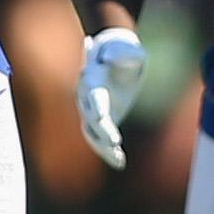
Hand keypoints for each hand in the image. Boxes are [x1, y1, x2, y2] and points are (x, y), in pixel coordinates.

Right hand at [75, 26, 144, 169]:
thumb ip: (124, 54)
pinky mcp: (99, 123)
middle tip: (115, 141)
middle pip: (91, 118)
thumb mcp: (127, 50)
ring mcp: (90, 112)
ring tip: (118, 158)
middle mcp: (86, 98)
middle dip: (102, 130)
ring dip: (104, 147)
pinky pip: (100, 141)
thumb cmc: (123, 52)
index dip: (96, 105)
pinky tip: (120, 163)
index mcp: (92, 79)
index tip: (101, 116)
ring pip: (92, 133)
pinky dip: (109, 153)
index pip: (92, 95)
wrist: (117, 60)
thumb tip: (115, 58)